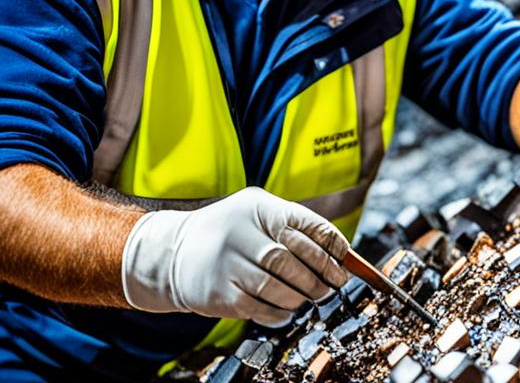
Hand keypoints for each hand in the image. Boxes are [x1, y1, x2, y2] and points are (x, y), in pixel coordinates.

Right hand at [121, 187, 349, 325]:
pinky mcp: (220, 295)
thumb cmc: (230, 232)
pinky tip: (288, 308)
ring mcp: (228, 266)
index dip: (332, 245)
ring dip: (303, 295)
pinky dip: (282, 312)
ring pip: (279, 286)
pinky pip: (262, 308)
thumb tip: (341, 253)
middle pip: (293, 259)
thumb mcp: (257, 213)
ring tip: (313, 296)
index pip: (305, 225)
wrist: (175, 253)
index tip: (344, 259)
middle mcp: (240, 234)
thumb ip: (295, 226)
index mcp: (257, 208)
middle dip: (321, 275)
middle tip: (334, 284)